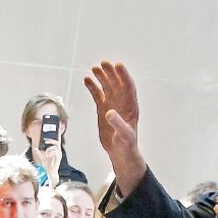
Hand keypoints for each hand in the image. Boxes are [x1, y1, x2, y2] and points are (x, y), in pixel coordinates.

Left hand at [32, 143, 61, 187]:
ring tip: (46, 154)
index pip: (56, 143)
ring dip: (49, 149)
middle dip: (51, 141)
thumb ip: (39, 153)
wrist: (49, 173)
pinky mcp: (59, 158)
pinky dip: (50, 153)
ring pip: (55, 147)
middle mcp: (58, 152)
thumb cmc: (46, 166)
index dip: (53, 139)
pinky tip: (47, 156)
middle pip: (57, 143)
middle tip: (45, 141)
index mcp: (55, 152)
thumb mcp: (41, 158)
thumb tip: (35, 148)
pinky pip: (55, 152)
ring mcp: (59, 155)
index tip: (47, 138)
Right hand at [84, 61, 146, 193]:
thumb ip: (118, 123)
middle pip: (117, 83)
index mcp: (131, 106)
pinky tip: (87, 80)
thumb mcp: (124, 135)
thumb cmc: (126, 145)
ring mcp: (112, 105)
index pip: (128, 87)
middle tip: (103, 64)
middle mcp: (122, 103)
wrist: (120, 152)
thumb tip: (109, 112)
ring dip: (101, 77)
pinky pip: (98, 95)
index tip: (118, 65)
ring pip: (107, 87)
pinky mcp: (103, 110)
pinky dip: (93, 87)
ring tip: (94, 69)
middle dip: (110, 73)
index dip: (124, 75)